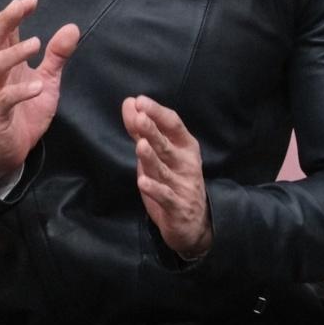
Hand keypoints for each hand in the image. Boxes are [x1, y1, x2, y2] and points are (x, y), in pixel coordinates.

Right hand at [0, 0, 78, 180]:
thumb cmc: (25, 111)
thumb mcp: (47, 80)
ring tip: (36, 43)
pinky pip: (4, 100)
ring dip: (15, 52)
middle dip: (6, 20)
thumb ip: (57, 56)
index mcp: (7, 62)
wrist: (11, 150)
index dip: (15, 13)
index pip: (6, 30)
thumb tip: (72, 27)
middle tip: (21, 5)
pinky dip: (21, 91)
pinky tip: (38, 86)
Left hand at [121, 95, 212, 259]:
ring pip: (164, 170)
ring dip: (152, 158)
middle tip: (140, 117)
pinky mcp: (177, 207)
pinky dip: (155, 189)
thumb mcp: (160, 154)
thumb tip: (130, 104)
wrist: (194, 223)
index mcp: (185, 146)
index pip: (173, 125)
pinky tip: (143, 182)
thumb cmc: (174, 180)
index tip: (140, 101)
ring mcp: (183, 186)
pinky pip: (165, 197)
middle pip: (167, 145)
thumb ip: (143, 131)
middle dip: (153, 131)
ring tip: (140, 146)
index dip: (157, 113)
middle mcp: (186, 163)